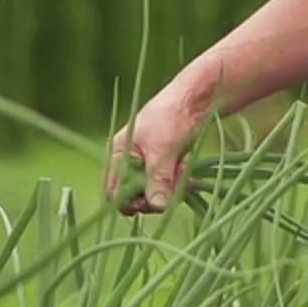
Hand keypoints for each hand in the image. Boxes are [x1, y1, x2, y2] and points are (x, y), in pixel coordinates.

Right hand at [107, 96, 197, 215]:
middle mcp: (130, 164)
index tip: (149, 202)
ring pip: (155, 195)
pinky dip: (178, 184)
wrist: (195, 100)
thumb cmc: (171, 117)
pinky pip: (168, 188)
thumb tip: (158, 206)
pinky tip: (187, 171)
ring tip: (183, 170)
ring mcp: (148, 167)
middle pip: (135, 198)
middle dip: (155, 196)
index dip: (128, 203)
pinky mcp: (165, 168)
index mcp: (118, 156)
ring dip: (171, 189)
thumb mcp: (162, 149)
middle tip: (174, 182)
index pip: (112, 193)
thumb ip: (158, 179)